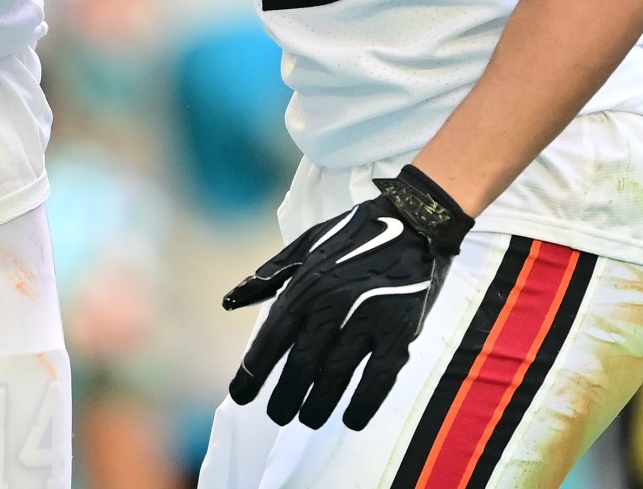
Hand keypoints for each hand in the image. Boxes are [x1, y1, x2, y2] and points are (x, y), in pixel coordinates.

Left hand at [224, 165, 470, 430]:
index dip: (253, 371)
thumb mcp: (304, 245)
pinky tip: (351, 419)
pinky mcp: (399, 331)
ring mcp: (368, 320)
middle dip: (285, 396)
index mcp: (306, 284)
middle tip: (277, 416)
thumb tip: (229, 302)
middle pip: (301, 363)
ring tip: (307, 419)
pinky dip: (364, 402)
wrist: (414, 222)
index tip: (240, 395)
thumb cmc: (353, 236)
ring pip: (336, 375)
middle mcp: (332, 304)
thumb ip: (267, 276)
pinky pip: (379, 377)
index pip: (272, 337)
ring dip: (319, 404)